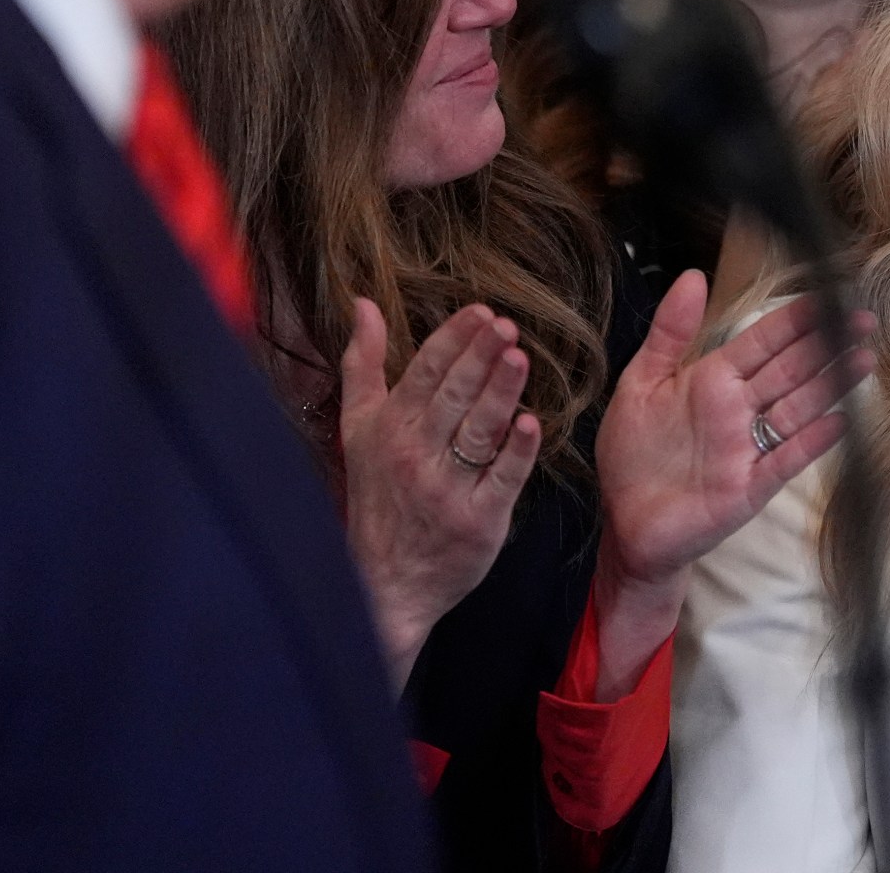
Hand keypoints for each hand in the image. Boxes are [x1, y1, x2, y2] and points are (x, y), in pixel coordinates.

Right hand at [340, 300, 540, 689]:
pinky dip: (517, 452)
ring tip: (520, 358)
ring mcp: (448, 490)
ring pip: (478, 432)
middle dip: (480, 357)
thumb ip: (364, 365)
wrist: (383, 585)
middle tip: (506, 325)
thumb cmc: (376, 498)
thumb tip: (363, 304)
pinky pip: (502, 479)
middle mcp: (416, 455)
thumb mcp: (358, 429)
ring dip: (500, 393)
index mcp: (390, 428)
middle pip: (453, 396)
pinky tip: (531, 424)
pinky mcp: (479, 522)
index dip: (454, 340)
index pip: (425, 373)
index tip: (482, 312)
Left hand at [588, 273, 865, 698]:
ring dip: (831, 385)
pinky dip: (813, 440)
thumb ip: (669, 332)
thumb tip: (693, 276)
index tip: (829, 292)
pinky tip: (840, 420)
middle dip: (827, 343)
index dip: (796, 317)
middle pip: (791, 368)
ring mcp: (749, 447)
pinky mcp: (751, 486)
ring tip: (864, 360)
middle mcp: (738, 408)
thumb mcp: (639, 383)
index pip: (763, 339)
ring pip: (798, 407)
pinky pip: (787, 458)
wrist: (624, 526)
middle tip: (863, 319)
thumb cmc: (630, 456)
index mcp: (712, 379)